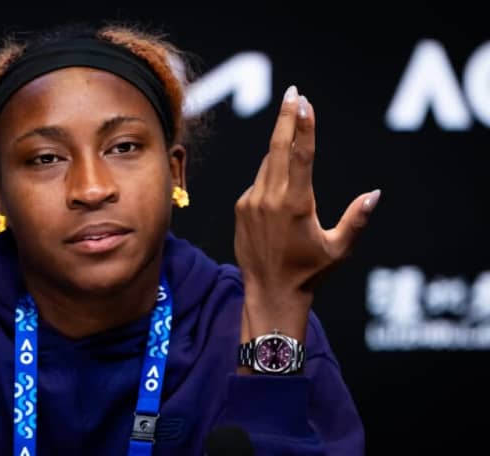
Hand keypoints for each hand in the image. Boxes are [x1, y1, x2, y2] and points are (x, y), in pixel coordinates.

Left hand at [234, 85, 380, 342]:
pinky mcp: (241, 207)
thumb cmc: (309, 272)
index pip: (300, 155)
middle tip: (293, 92)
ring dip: (279, 146)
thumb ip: (357, 219)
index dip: (302, 125)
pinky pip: (258, 182)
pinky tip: (281, 189)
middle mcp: (270, 198)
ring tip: (291, 127)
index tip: (304, 102)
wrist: (268, 291)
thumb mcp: (339, 249)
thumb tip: (375, 193)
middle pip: (278, 148)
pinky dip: (270, 176)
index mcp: (296, 203)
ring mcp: (251, 201)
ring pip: (267, 164)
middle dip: (286, 118)